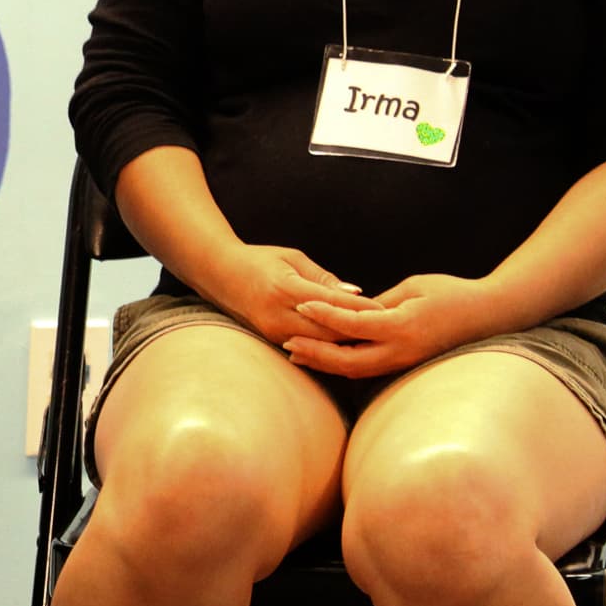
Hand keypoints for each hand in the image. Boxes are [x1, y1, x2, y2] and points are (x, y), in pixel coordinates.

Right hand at [207, 243, 375, 346]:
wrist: (218, 273)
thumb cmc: (259, 259)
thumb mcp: (292, 258)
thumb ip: (323, 278)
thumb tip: (355, 293)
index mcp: (285, 287)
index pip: (331, 302)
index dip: (360, 307)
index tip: (386, 309)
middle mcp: (278, 313)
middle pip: (327, 331)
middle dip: (357, 331)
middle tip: (387, 330)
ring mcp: (272, 329)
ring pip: (318, 344)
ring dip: (344, 344)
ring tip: (372, 341)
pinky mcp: (270, 338)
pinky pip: (305, 347)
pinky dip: (327, 347)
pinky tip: (346, 347)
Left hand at [285, 273, 503, 378]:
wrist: (490, 316)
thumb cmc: (453, 293)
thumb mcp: (413, 287)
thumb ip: (380, 302)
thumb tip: (350, 311)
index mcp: (402, 325)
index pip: (353, 324)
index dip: (324, 316)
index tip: (301, 305)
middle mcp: (401, 350)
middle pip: (348, 360)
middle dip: (316, 353)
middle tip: (287, 343)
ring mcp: (405, 362)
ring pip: (357, 370)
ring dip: (326, 363)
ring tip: (297, 353)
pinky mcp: (407, 365)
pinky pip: (370, 369)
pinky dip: (344, 365)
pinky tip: (326, 358)